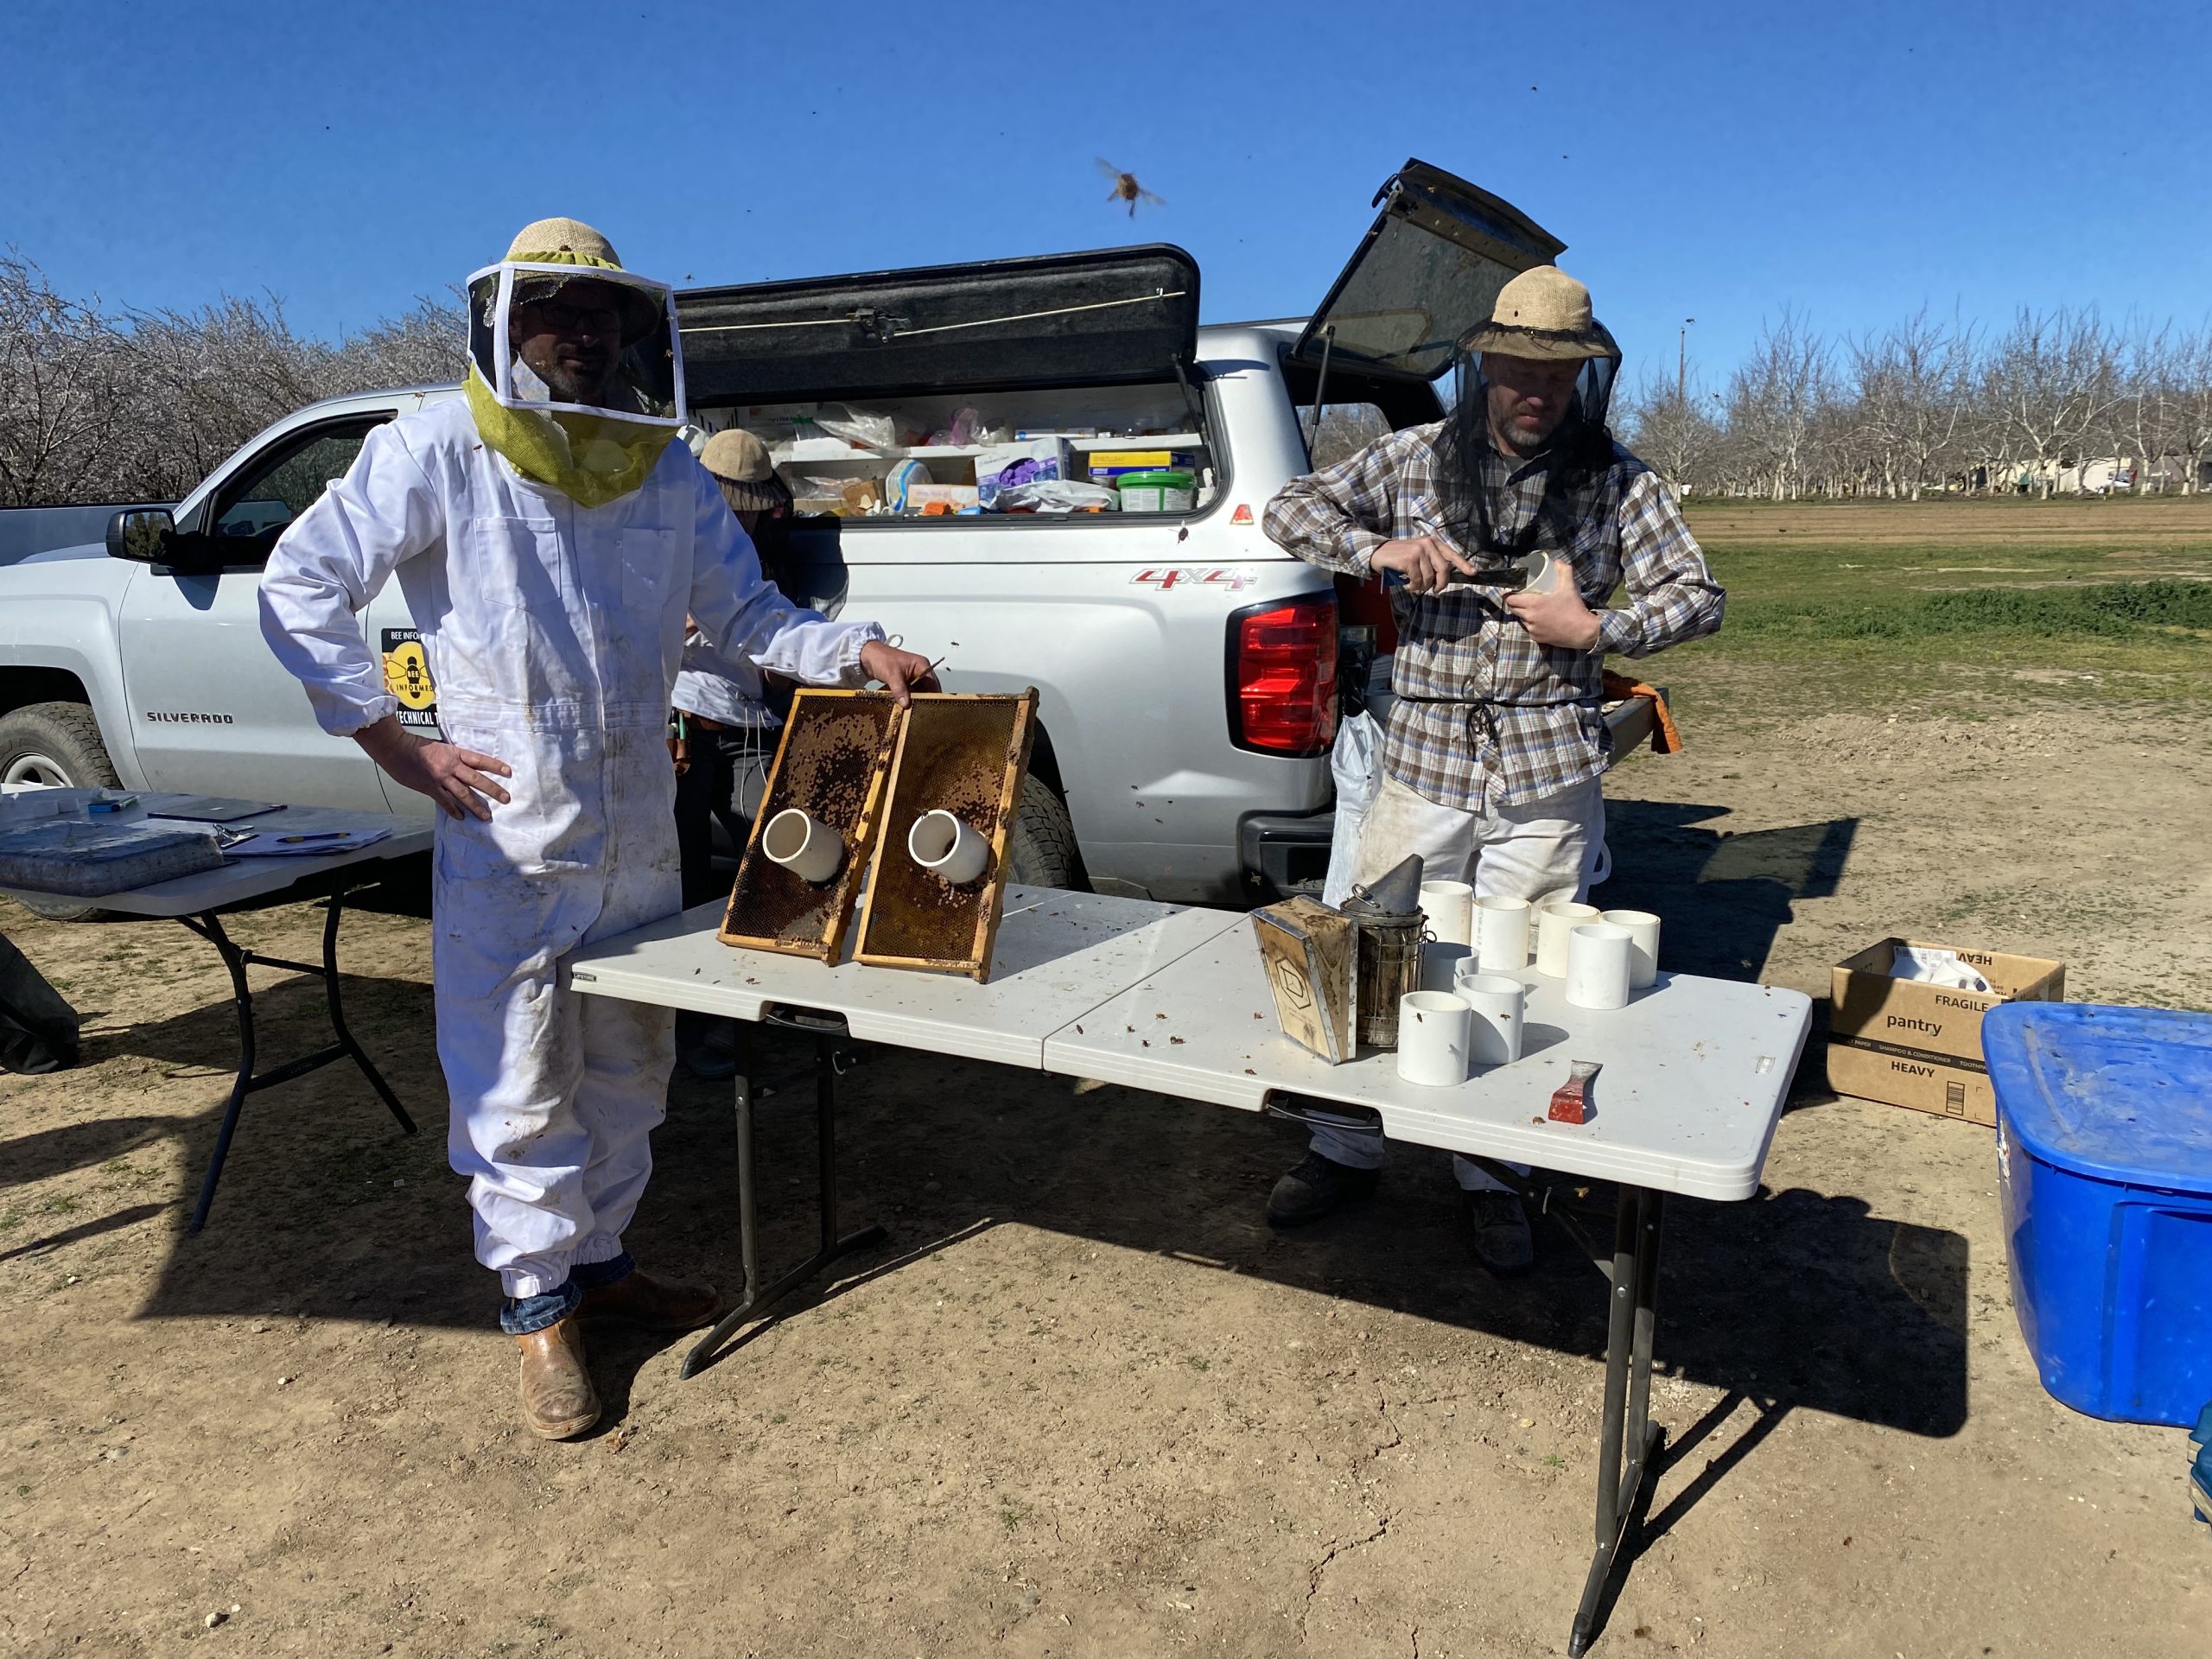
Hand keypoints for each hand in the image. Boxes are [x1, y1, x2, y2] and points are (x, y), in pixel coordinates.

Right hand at [353, 715, 512, 820]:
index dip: (495, 766)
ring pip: (463, 794)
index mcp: (455, 753)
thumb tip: (464, 766)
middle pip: (476, 779)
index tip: (508, 772)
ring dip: (476, 806)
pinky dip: (453, 810)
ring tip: (487, 816)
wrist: (396, 748)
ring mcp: (441, 778)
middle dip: (493, 790)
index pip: (480, 759)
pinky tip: (461, 817)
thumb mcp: (440, 747)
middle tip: (506, 798)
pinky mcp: (430, 788)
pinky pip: (445, 801)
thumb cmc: (416, 745)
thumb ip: (453, 757)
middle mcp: (450, 766)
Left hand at [858, 640, 941, 705]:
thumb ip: (900, 689)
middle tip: (920, 712)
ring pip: (918, 693)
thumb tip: (906, 704)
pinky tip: (904, 707)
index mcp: (921, 665)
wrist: (866, 656)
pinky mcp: (904, 683)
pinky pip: (909, 693)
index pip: (932, 683)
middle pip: (927, 689)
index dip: (933, 695)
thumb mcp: (892, 674)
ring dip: (914, 701)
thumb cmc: (881, 657)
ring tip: (912, 712)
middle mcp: (919, 671)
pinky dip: (907, 700)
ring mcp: (912, 677)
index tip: (930, 707)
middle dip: (923, 700)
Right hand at [1368, 535, 1474, 593]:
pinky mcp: (1409, 559)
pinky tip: (1406, 585)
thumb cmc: (1400, 557)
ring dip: (1422, 587)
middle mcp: (1428, 544)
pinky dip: (1412, 587)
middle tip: (1434, 591)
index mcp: (1433, 542)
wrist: (1378, 553)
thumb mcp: (1419, 555)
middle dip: (1440, 584)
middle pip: (1444, 569)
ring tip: (1413, 586)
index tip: (1473, 573)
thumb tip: (1442, 581)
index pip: (1452, 554)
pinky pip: (1417, 580)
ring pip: (1429, 577)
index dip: (1463, 565)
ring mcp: (1418, 551)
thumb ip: (1432, 563)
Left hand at [1504, 560, 1602, 649]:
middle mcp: (1529, 618)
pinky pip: (1529, 629)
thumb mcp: (1569, 587)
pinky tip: (1539, 620)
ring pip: (1521, 619)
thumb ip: (1564, 571)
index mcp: (1533, 604)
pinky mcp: (1536, 638)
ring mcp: (1532, 629)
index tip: (1510, 592)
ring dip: (1524, 614)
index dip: (1508, 595)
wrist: (1582, 632)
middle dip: (1515, 603)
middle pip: (1513, 609)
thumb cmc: (1574, 608)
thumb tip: (1558, 562)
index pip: (1510, 600)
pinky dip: (1532, 625)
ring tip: (1532, 609)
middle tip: (1522, 598)